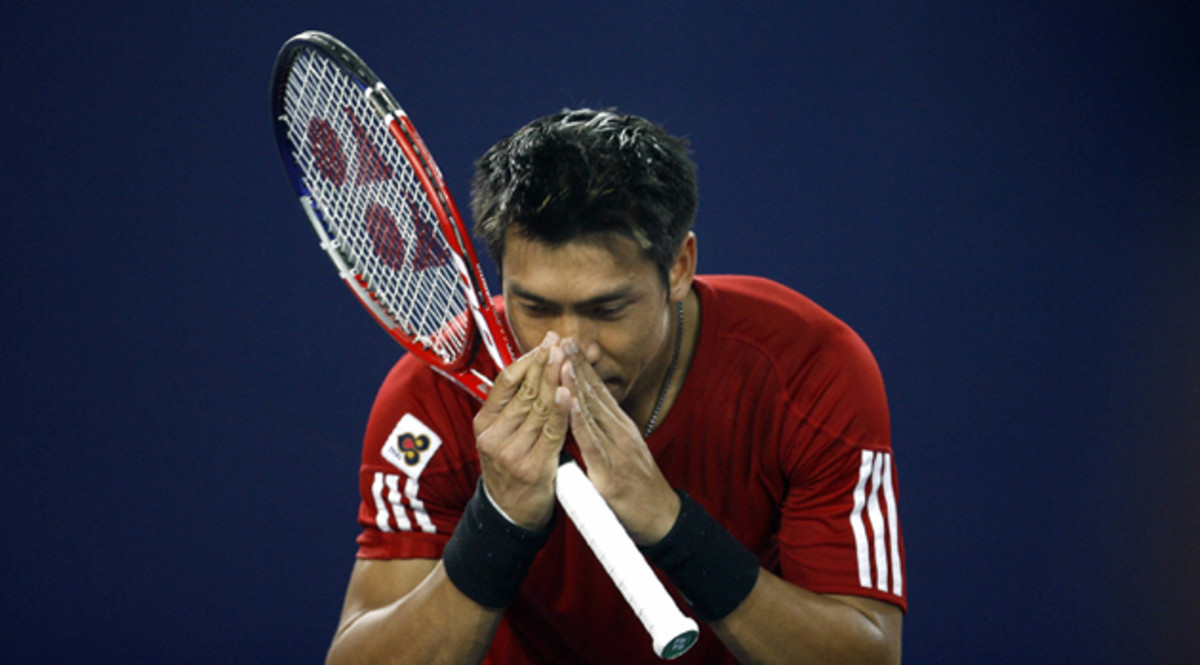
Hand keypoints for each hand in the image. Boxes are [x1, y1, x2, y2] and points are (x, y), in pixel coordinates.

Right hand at [473, 332, 570, 529]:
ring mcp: (511, 452)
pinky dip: (561, 411)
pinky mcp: (532, 467)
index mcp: (484, 424)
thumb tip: (534, 369)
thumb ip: (514, 407)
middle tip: (560, 342)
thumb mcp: (501, 436)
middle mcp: (493, 436)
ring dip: (555, 380)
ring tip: (567, 358)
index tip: (545, 343)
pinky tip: (567, 393)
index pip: (505, 383)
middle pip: (524, 392)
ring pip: (538, 409)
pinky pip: (551, 433)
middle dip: (545, 364)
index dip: (526, 360)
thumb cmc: (513, 468)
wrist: (512, 515)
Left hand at [560, 339, 680, 544]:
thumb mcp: (623, 453)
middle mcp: (620, 431)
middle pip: (595, 392)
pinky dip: (578, 419)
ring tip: (561, 359)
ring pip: (592, 409)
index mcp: (621, 426)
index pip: (599, 390)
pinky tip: (567, 402)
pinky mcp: (610, 470)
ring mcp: (617, 448)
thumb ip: (606, 434)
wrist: (661, 519)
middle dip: (577, 364)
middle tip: (561, 338)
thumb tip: (587, 415)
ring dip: (575, 383)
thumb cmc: (638, 489)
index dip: (583, 365)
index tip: (568, 343)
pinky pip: (591, 440)